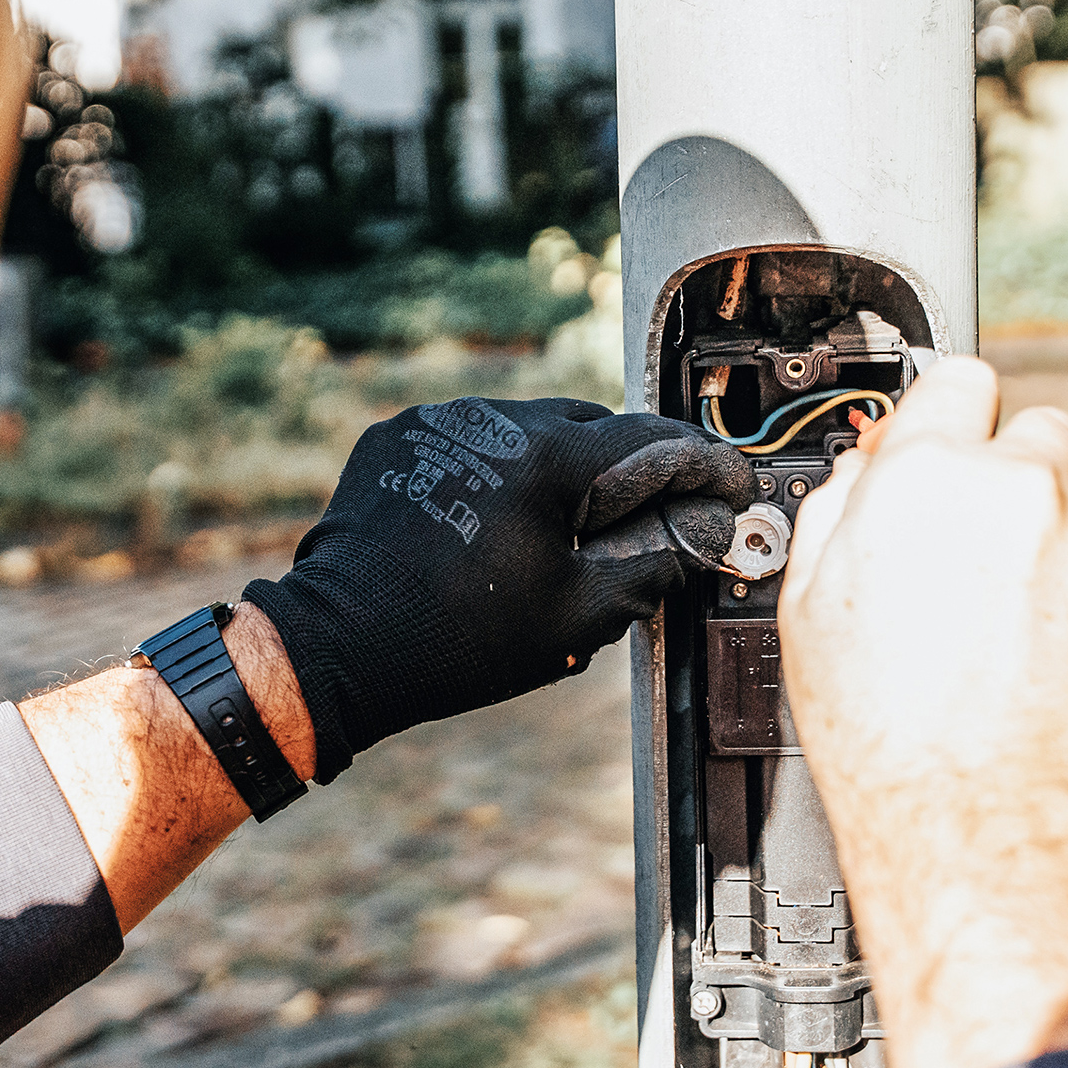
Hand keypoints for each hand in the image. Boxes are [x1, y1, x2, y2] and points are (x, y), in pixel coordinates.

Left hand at [246, 396, 753, 780]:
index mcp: (545, 456)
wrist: (336, 647)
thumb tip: (700, 537)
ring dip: (561, 468)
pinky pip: (474, 442)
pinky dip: (501, 472)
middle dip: (630, 469)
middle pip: (593, 428)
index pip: (650, 444)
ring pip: (530, 431)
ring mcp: (438, 423)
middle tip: (655, 516)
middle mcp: (491, 420)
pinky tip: (503, 523)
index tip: (731, 483)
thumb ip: (653, 565)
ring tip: (571, 530)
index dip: (701, 467)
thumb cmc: (453, 639)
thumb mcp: (578, 614)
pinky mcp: (399, 439)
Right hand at [779, 358, 1067, 1067]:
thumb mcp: (807, 598)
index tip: (945, 442)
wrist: (964, 809)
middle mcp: (1016, 489)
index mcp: (925, 475)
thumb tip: (869, 466)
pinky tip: (1032, 650)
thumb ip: (840, 504)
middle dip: (1006, 471)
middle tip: (971, 543)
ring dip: (1041, 539)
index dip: (947, 415)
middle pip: (1033, 430)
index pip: (961, 378)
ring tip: (995, 621)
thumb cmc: (874, 719)